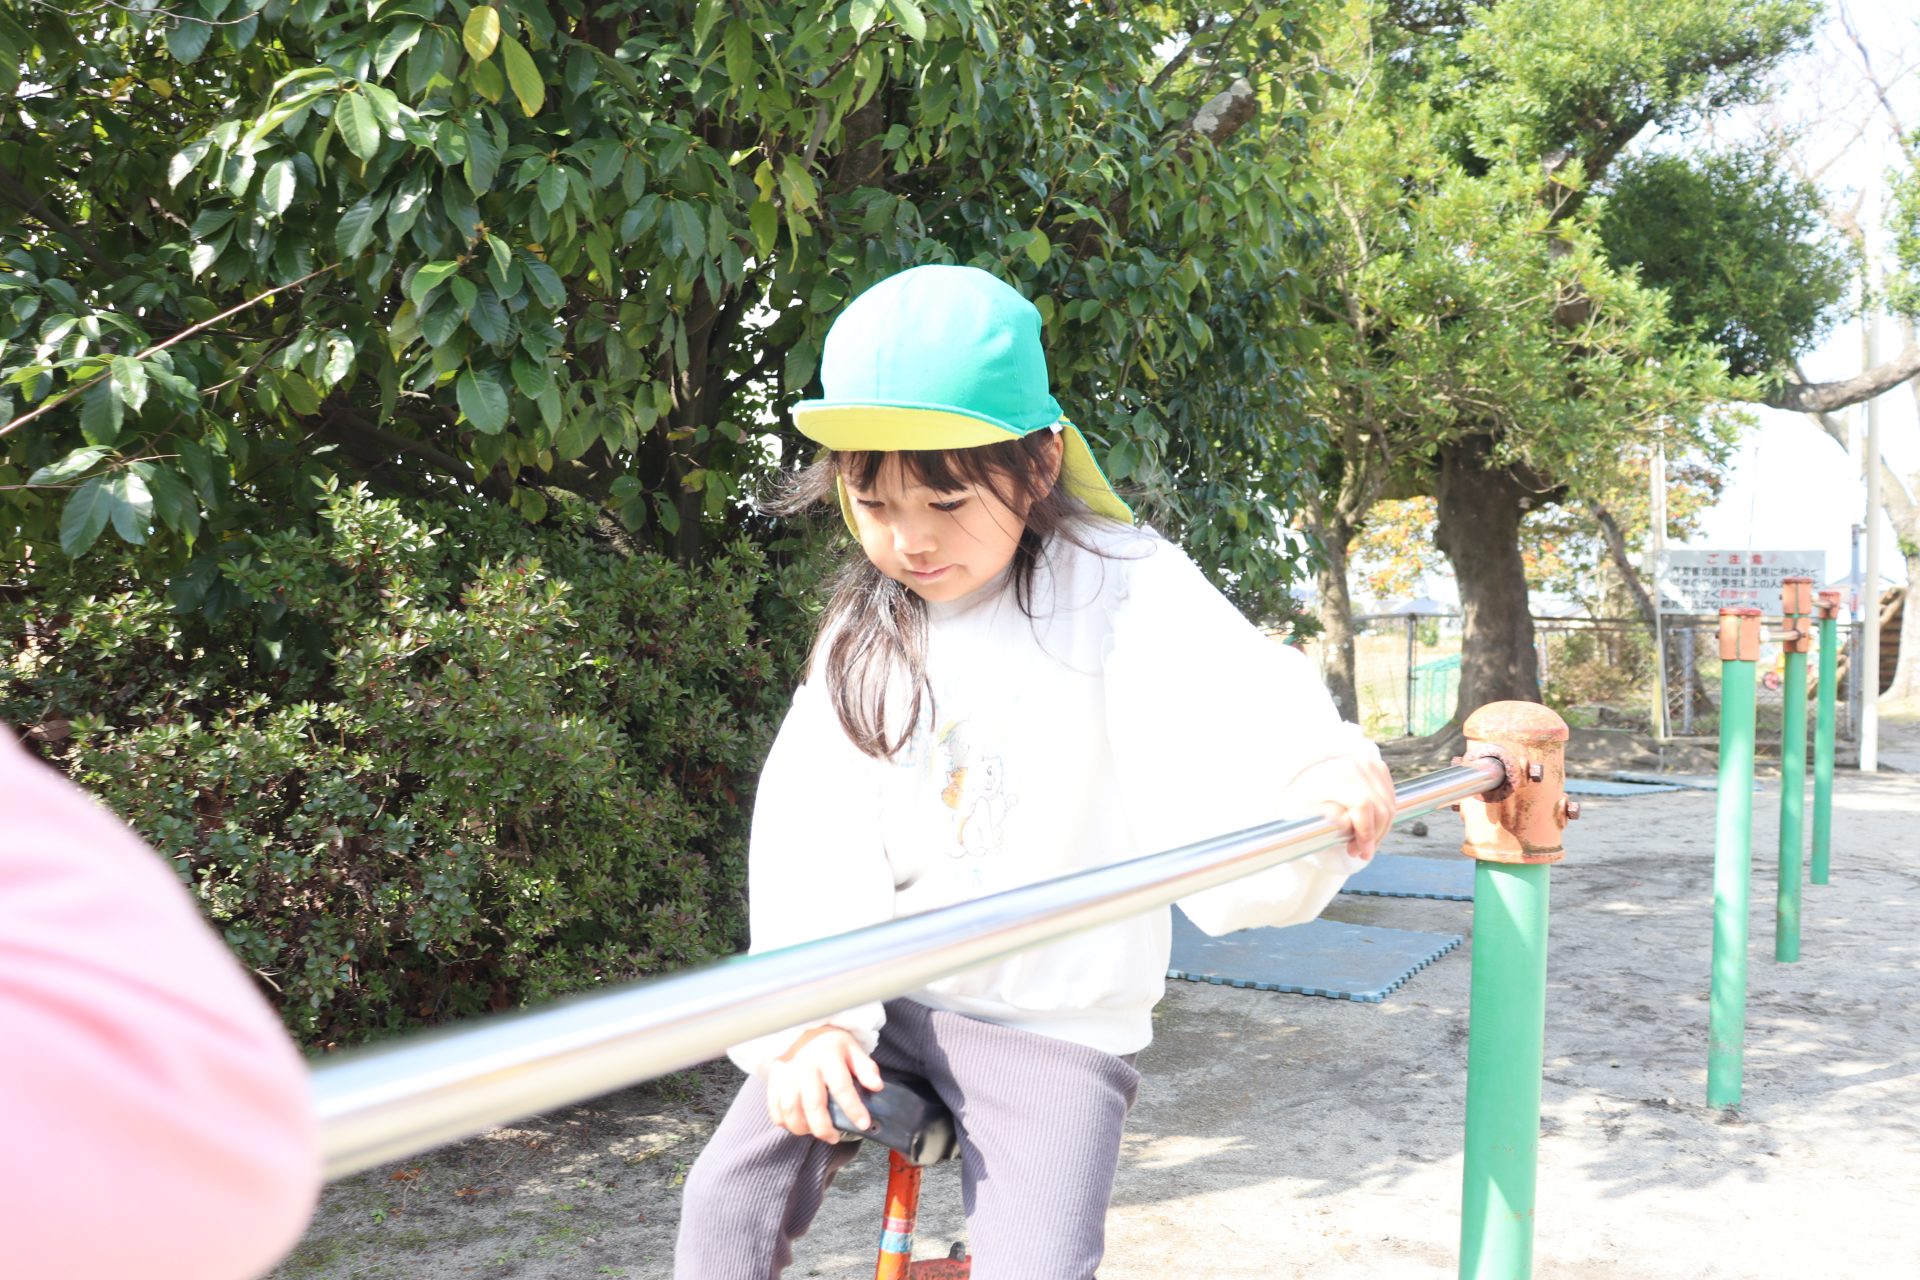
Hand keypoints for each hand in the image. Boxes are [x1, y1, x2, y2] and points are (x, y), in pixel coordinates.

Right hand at [764, 1025, 883, 1142]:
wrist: (804, 1031)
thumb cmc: (832, 1045)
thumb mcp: (853, 1050)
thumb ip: (866, 1068)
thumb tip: (877, 1086)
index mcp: (828, 1057)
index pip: (842, 1087)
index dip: (853, 1108)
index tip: (863, 1124)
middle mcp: (805, 1066)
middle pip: (813, 1105)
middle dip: (824, 1128)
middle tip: (834, 1137)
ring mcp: (787, 1073)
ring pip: (791, 1110)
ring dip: (803, 1128)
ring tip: (816, 1132)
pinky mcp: (774, 1080)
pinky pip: (775, 1108)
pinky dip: (785, 1123)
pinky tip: (798, 1126)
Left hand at [1284, 753, 1395, 861]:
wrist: (1309, 770)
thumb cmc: (1305, 794)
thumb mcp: (1305, 809)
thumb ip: (1326, 817)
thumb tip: (1346, 824)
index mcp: (1335, 774)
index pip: (1362, 804)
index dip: (1366, 831)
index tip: (1361, 851)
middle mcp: (1356, 766)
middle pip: (1380, 808)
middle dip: (1374, 836)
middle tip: (1361, 852)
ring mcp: (1370, 765)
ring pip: (1390, 806)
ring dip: (1380, 831)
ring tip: (1364, 844)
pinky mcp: (1379, 767)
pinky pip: (1391, 799)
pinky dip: (1383, 818)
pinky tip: (1370, 828)